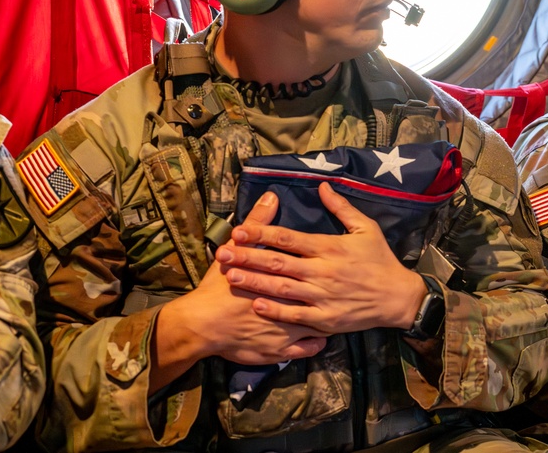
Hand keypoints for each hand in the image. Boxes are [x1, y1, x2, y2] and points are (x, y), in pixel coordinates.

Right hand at [150, 194, 326, 391]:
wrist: (202, 326)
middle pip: (320, 295)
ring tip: (335, 310)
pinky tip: (321, 337)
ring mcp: (289, 330)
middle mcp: (293, 304)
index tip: (338, 261)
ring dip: (328, 317)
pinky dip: (316, 342)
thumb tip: (273, 196)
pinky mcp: (282, 351)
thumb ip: (257, 222)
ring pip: (319, 323)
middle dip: (333, 291)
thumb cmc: (218, 288)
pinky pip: (307, 348)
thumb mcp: (236, 249)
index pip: (313, 268)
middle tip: (345, 285)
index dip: (329, 263)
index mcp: (285, 277)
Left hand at [216, 184, 426, 334]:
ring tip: (230, 277)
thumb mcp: (366, 227)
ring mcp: (323, 296)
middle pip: (278, 262)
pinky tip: (256, 305)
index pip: (289, 238)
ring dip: (255, 282)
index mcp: (329, 247)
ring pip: (282, 288)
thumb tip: (321, 186)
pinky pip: (296, 315)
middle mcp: (323, 271)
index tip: (239, 230)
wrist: (398, 297)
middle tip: (222, 254)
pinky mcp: (326, 319)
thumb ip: (341, 208)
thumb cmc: (381, 259)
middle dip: (248, 257)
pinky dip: (276, 311)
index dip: (262, 233)